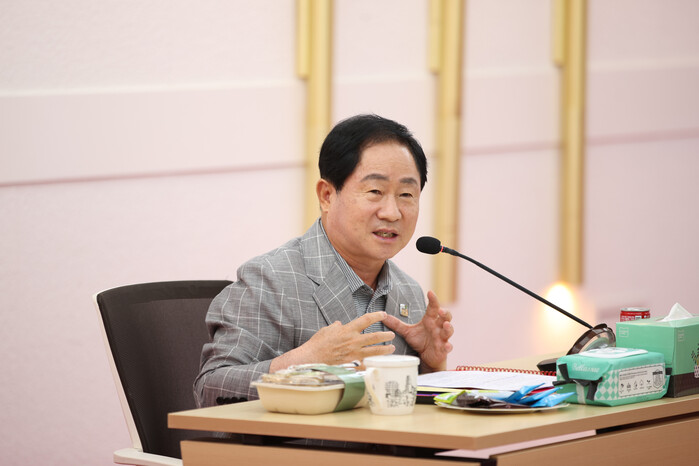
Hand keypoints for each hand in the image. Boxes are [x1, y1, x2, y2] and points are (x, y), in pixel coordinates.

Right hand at [270, 312, 395, 371]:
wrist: (311, 358)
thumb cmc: (317, 344)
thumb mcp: (326, 330)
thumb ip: (336, 326)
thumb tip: (340, 324)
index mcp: (347, 330)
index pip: (366, 320)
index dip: (376, 316)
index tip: (384, 314)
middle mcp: (353, 341)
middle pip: (375, 336)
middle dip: (385, 335)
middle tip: (392, 335)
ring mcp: (354, 354)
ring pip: (374, 351)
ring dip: (384, 349)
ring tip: (392, 348)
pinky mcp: (352, 364)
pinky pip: (366, 364)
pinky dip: (373, 364)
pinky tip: (378, 365)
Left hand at [382, 291, 452, 371]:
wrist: (427, 357)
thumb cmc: (420, 341)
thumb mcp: (407, 332)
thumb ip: (396, 324)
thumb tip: (383, 316)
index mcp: (430, 320)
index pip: (433, 307)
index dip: (433, 299)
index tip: (430, 292)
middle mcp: (438, 327)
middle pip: (446, 317)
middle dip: (445, 313)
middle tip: (440, 310)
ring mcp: (442, 337)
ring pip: (449, 330)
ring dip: (448, 327)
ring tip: (445, 325)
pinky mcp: (443, 349)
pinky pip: (448, 347)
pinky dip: (448, 346)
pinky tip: (447, 345)